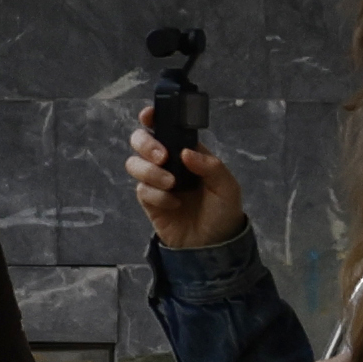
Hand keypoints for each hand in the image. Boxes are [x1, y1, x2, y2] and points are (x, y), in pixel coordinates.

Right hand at [128, 123, 244, 250]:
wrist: (212, 245)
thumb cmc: (223, 211)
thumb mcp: (227, 186)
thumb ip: (211, 166)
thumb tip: (186, 152)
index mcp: (189, 153)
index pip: (169, 129)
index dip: (155, 118)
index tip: (149, 116)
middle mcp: (169, 163)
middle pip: (141, 141)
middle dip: (146, 145)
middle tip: (161, 157)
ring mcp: (156, 181)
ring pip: (135, 164)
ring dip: (150, 171)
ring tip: (171, 185)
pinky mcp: (148, 200)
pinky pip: (141, 189)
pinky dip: (156, 195)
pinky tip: (173, 204)